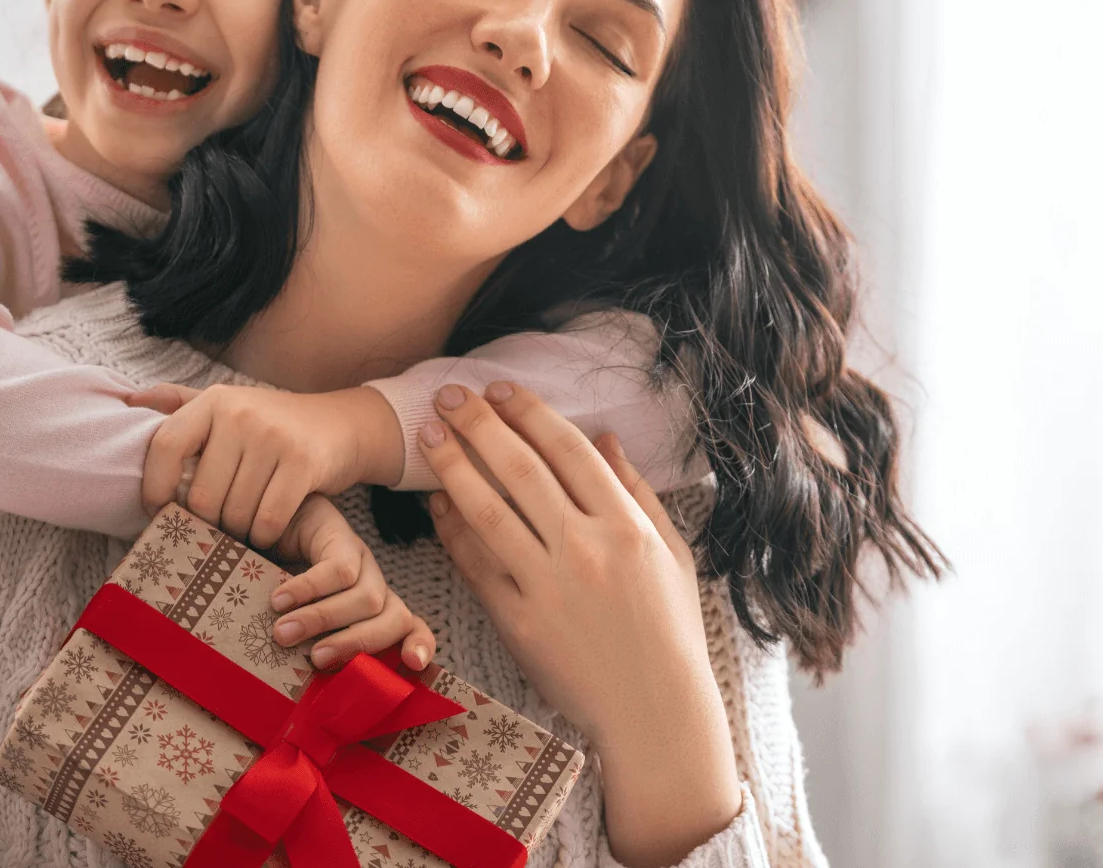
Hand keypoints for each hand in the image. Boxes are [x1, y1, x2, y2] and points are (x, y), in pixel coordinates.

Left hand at [129, 383, 402, 547]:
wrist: (342, 425)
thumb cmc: (272, 425)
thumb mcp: (227, 406)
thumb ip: (179, 404)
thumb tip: (128, 402)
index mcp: (214, 401)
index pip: (164, 446)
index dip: (155, 487)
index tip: (160, 512)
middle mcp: (240, 414)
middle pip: (202, 495)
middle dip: (208, 523)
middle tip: (217, 529)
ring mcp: (273, 437)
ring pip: (235, 512)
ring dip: (237, 533)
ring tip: (242, 530)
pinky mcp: (304, 463)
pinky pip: (268, 520)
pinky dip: (264, 537)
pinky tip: (266, 533)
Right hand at [265, 495, 435, 670]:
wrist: (262, 527)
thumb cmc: (277, 588)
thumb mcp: (296, 622)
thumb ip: (308, 648)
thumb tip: (301, 685)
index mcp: (374, 610)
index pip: (412, 628)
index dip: (417, 645)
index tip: (413, 665)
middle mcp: (374, 584)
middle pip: (394, 619)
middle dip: (356, 644)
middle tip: (314, 660)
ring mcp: (361, 559)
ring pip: (367, 598)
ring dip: (323, 620)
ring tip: (283, 632)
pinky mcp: (341, 536)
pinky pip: (338, 571)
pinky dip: (306, 590)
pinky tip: (279, 600)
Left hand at [419, 382, 739, 866]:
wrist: (653, 712)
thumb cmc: (669, 631)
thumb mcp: (672, 554)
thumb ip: (637, 492)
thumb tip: (605, 438)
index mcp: (626, 527)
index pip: (568, 451)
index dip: (529, 413)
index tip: (500, 389)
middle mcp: (585, 550)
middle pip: (521, 470)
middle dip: (480, 425)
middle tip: (448, 396)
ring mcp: (548, 587)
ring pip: (488, 511)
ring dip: (453, 468)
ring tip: (430, 437)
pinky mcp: (518, 623)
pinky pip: (476, 565)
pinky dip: (452, 530)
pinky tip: (437, 504)